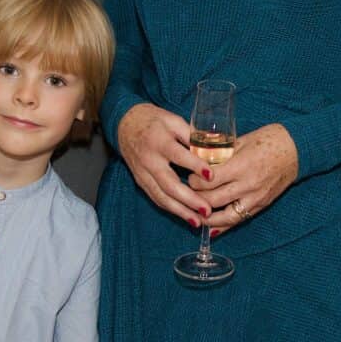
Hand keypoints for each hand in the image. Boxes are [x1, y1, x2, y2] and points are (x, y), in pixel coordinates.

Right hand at [117, 102, 208, 228]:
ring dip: (180, 211)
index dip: (195, 165)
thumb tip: (215, 148)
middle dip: (188, 199)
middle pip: (169, 183)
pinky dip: (170, 208)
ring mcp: (143, 173)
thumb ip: (192, 134)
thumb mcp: (173, 120)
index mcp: (159, 141)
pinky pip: (156, 198)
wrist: (125, 124)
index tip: (211, 176)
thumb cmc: (154, 121)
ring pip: (161, 196)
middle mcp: (149, 160)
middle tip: (206, 210)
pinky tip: (185, 216)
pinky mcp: (140, 181)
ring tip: (197, 221)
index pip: (178, 155)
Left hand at [192, 123, 298, 233]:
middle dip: (196, 198)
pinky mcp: (261, 205)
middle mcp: (248, 185)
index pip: (209, 180)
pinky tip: (212, 229)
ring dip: (207, 219)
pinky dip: (224, 226)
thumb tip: (198, 159)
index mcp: (241, 165)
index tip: (189, 176)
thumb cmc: (269, 140)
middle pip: (213, 199)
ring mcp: (255, 198)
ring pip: (226, 216)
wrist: (297, 149)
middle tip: (187, 193)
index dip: (194, 180)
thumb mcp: (241, 140)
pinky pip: (239, 219)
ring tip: (194, 217)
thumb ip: (221, 152)